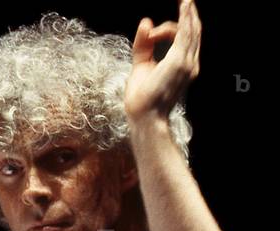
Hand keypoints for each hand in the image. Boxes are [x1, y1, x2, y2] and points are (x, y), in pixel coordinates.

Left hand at [125, 0, 200, 121]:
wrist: (144, 116)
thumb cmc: (142, 98)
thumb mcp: (141, 65)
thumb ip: (144, 45)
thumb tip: (145, 22)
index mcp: (183, 65)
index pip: (182, 38)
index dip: (166, 29)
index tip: (150, 34)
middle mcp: (190, 63)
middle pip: (192, 32)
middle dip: (189, 14)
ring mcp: (187, 62)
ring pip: (192, 30)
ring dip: (188, 13)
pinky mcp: (179, 61)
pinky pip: (186, 34)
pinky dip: (186, 19)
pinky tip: (185, 6)